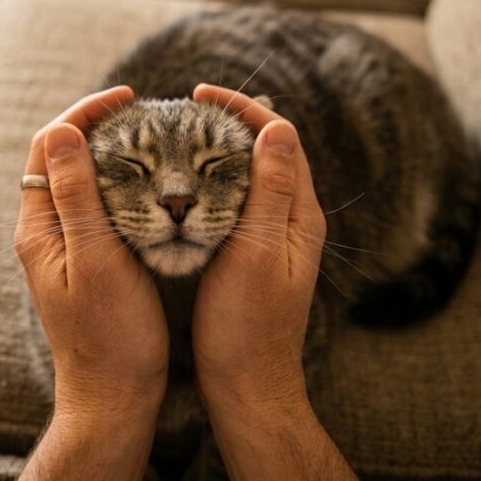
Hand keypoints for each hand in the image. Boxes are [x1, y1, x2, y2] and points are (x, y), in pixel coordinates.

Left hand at [14, 85, 168, 415]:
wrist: (113, 397)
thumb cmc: (109, 336)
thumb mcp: (95, 260)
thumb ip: (77, 197)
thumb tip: (61, 133)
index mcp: (40, 229)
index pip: (47, 147)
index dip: (83, 114)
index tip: (129, 100)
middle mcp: (47, 233)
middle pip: (62, 159)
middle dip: (100, 127)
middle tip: (147, 115)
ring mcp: (68, 248)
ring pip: (84, 182)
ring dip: (114, 154)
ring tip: (156, 140)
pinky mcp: (90, 263)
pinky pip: (101, 208)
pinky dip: (125, 186)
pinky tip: (155, 186)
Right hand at [191, 84, 325, 405]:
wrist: (247, 385)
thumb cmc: (248, 325)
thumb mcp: (256, 252)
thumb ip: (270, 191)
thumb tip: (277, 128)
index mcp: (299, 215)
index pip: (281, 138)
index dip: (243, 109)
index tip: (200, 96)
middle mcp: (292, 221)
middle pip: (269, 151)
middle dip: (230, 123)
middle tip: (186, 110)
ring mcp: (273, 239)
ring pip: (251, 175)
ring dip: (221, 150)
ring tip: (181, 135)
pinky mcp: (253, 256)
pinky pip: (237, 202)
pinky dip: (214, 182)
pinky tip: (186, 185)